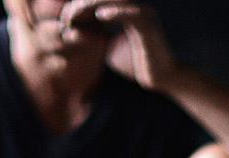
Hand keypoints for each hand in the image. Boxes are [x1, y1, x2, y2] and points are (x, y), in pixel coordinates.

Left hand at [60, 0, 179, 90]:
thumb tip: (75, 34)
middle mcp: (137, 9)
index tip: (66, 17)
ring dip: (95, 5)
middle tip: (67, 14)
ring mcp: (144, 16)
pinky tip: (100, 15)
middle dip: (85, 3)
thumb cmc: (138, 65)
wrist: (162, 79)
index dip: (83, 6)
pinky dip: (116, 12)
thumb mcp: (109, 50)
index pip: (102, 2)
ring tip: (77, 11)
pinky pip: (131, 15)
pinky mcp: (149, 27)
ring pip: (118, 1)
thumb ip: (96, 39)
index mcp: (128, 12)